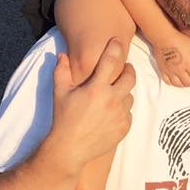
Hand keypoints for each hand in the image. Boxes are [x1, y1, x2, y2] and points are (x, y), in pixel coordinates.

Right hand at [50, 38, 134, 170]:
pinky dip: (122, 109)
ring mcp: (121, 114)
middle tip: (124, 69)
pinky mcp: (125, 126)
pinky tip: (111, 112)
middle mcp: (112, 99)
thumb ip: (62, 71)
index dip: (115, 48)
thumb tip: (63, 54)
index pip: (110, 61)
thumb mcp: (59, 93)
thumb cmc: (63, 118)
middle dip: (128, 70)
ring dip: (124, 92)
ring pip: (130, 96)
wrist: (70, 148)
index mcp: (97, 88)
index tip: (117, 41)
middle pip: (130, 77)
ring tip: (113, 94)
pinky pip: (128, 112)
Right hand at [154, 32, 189, 86]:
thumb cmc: (178, 41)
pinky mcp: (163, 70)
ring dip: (185, 85)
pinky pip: (168, 82)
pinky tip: (177, 82)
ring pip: (179, 84)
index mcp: (188, 64)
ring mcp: (170, 71)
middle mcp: (179, 70)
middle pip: (189, 83)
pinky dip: (174, 84)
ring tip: (189, 83)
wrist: (164, 38)